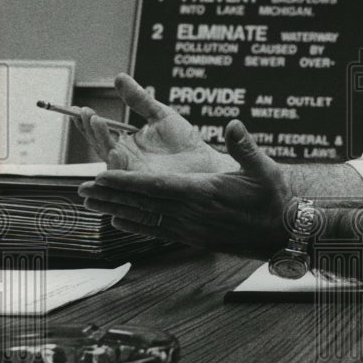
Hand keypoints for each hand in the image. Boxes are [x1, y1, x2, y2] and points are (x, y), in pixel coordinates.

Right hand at [72, 73, 235, 173]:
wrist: (207, 162)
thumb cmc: (186, 142)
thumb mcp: (160, 115)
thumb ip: (139, 99)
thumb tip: (119, 77)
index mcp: (126, 145)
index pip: (101, 133)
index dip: (88, 121)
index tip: (80, 108)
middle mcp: (125, 161)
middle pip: (99, 146)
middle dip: (90, 129)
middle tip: (86, 113)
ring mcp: (132, 174)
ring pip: (108, 160)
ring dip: (100, 142)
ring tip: (97, 123)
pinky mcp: (143, 185)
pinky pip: (125, 177)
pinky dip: (117, 165)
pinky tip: (116, 150)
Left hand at [78, 120, 292, 256]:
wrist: (282, 234)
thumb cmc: (273, 199)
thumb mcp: (264, 169)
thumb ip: (245, 148)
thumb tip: (234, 124)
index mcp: (204, 194)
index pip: (156, 188)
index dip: (126, 182)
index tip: (101, 177)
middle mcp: (192, 214)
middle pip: (142, 204)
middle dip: (111, 196)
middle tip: (80, 191)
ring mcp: (191, 228)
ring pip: (145, 219)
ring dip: (116, 211)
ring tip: (91, 205)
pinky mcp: (194, 237)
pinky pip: (157, 232)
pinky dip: (135, 226)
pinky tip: (119, 223)